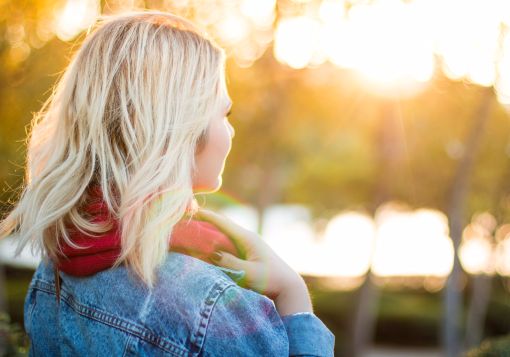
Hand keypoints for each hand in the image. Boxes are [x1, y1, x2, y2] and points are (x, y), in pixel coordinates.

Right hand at [196, 209, 312, 315]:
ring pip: (223, 235)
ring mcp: (247, 245)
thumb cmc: (270, 280)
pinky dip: (216, 243)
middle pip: (221, 226)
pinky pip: (228, 244)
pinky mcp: (247, 253)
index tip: (190, 210)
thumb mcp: (248, 274)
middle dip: (204, 222)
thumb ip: (230, 263)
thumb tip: (211, 253)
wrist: (288, 287)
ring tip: (191, 231)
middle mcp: (247, 238)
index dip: (206, 216)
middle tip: (186, 220)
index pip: (222, 223)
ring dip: (209, 232)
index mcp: (247, 239)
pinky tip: (206, 245)